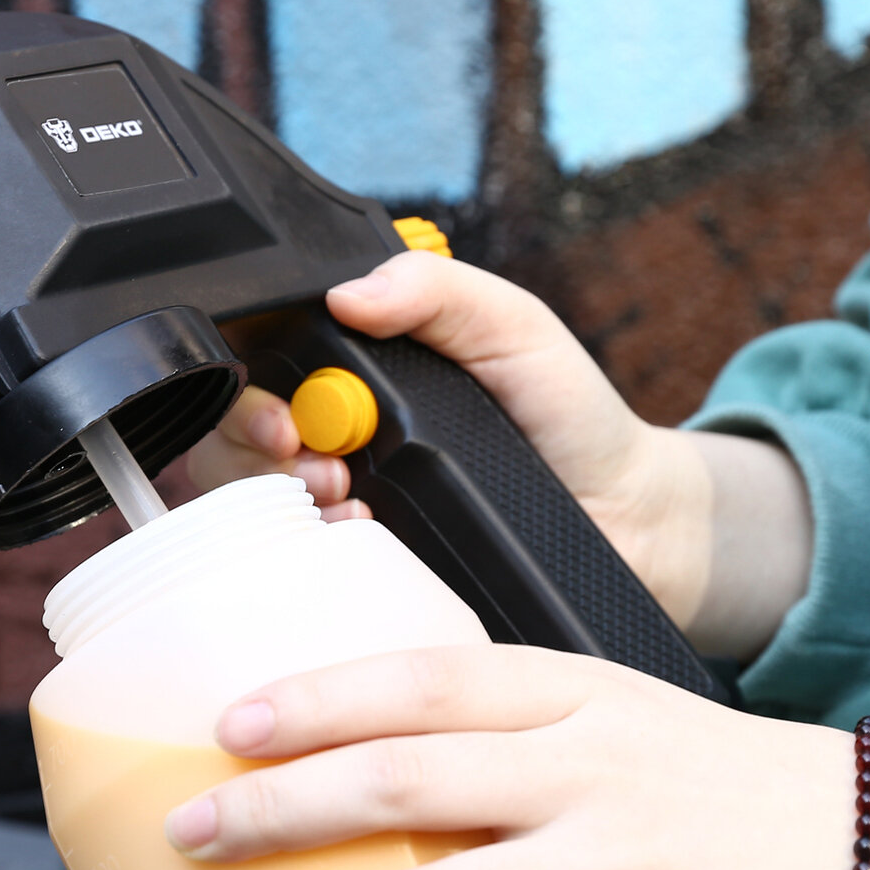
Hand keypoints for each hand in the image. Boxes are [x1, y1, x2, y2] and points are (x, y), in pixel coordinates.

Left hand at [163, 645, 869, 869]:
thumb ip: (492, 720)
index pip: (421, 681)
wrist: (853, 836)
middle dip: (283, 812)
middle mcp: (582, 775)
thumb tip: (348, 749)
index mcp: (564, 695)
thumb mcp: (599, 704)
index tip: (228, 726)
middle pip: (407, 786)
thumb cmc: (689, 767)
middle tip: (193, 837)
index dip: (318, 699)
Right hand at [188, 252, 812, 658]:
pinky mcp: (371, 578)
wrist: (633, 521)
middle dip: (254, 457)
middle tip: (318, 467)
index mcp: (357, 386)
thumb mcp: (514, 328)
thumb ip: (440, 292)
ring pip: (258, 518)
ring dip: (282, 509)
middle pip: (236, 453)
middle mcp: (338, 451)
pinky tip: (362, 546)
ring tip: (348, 505)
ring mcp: (350, 519)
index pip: (259, 381)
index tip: (280, 418)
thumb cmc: (572, 417)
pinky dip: (316, 561)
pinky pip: (308, 578)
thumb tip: (350, 291)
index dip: (247, 398)